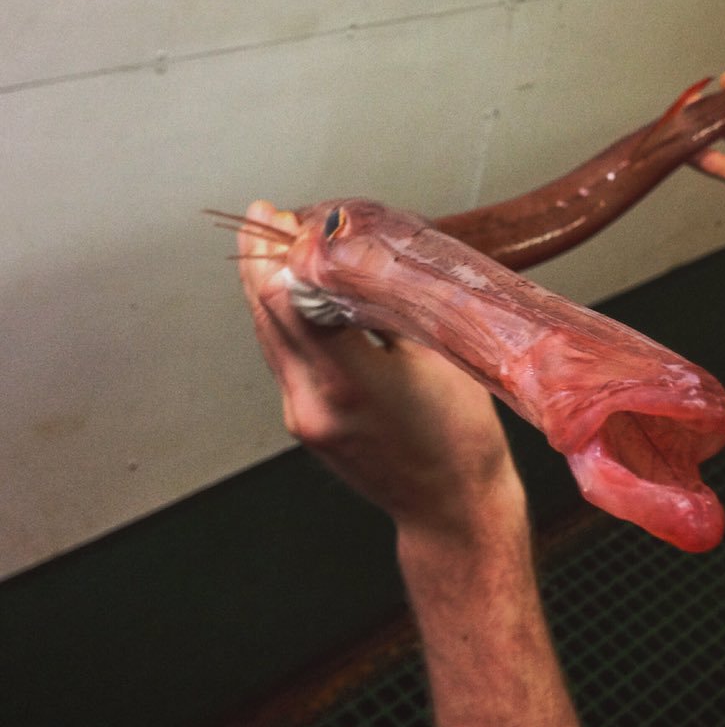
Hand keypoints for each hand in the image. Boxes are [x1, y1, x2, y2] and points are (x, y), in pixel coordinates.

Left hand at [236, 201, 518, 536]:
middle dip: (262, 259)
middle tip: (267, 216)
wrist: (452, 510)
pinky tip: (294, 291)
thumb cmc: (461, 439)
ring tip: (275, 242)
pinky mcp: (303, 423)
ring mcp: (301, 417)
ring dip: (267, 286)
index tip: (288, 218)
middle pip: (266, 314)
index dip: (283, 252)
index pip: (287, 301)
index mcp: (347, 383)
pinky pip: (282, 358)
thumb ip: (390, 308)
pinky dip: (282, 317)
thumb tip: (360, 259)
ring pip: (268, 336)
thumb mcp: (437, 358)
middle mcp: (310, 402)